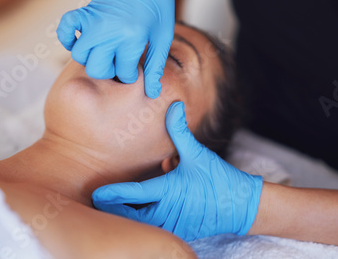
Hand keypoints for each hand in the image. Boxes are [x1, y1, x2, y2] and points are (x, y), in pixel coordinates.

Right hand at [56, 0, 174, 98]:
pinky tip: (79, 42)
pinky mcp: (84, 12)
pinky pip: (64, 30)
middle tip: (119, 62)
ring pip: (80, 55)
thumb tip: (152, 94)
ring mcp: (94, 21)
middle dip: (109, 71)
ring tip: (105, 53)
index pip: (123, 73)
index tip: (136, 66)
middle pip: (97, 69)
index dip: (131, 75)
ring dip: (91, 58)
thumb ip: (156, 66)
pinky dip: (67, 39)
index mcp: (133, 37)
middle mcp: (110, 30)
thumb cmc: (157, 5)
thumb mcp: (162, 36)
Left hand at [92, 102, 263, 240]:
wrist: (242, 205)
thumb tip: (174, 106)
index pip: (132, 194)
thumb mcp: (197, 153)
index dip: (112, 194)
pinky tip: (137, 215)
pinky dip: (145, 221)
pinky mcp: (180, 231)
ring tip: (112, 208)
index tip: (96, 194)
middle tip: (100, 202)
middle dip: (115, 210)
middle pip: (131, 216)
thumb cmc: (219, 179)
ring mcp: (174, 225)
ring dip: (129, 217)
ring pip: (142, 225)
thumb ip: (180, 131)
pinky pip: (156, 228)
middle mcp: (168, 212)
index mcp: (169, 191)